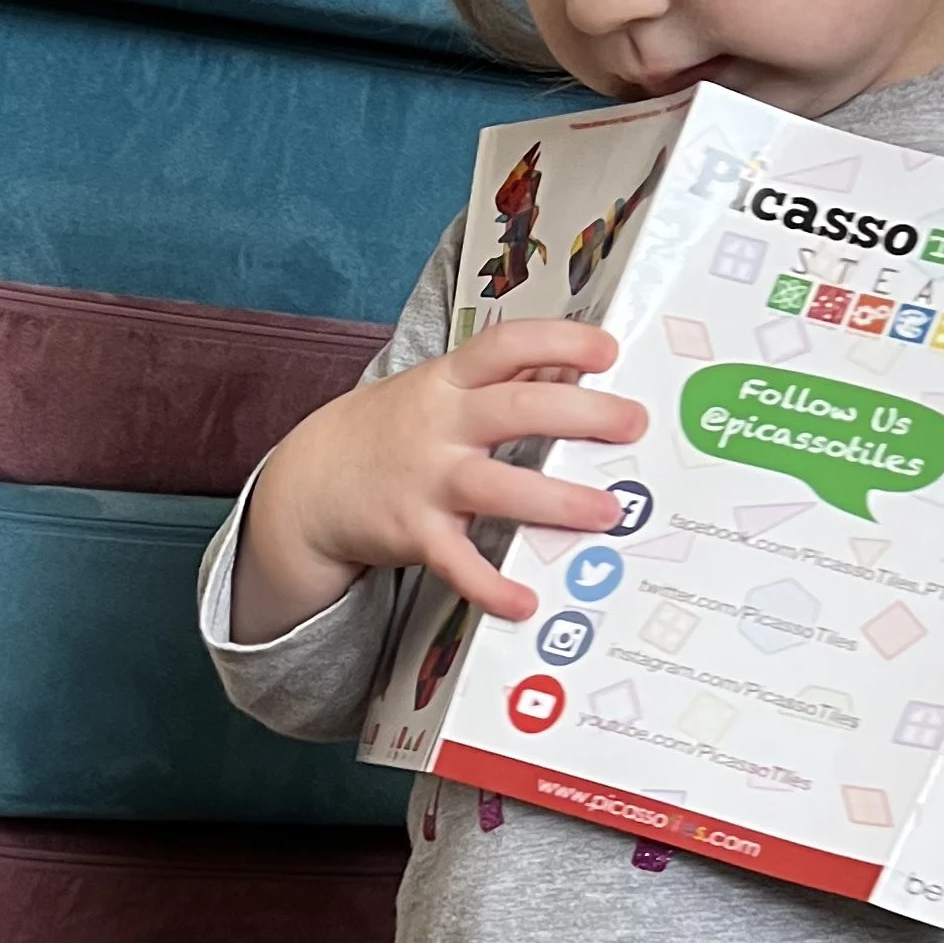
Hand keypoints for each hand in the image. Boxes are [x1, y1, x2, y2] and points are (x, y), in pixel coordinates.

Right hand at [233, 317, 647, 636]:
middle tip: (632, 423)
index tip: (608, 349)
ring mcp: (426, 481)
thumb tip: (577, 368)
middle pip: (517, 409)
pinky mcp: (414, 534)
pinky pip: (457, 563)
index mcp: (449, 381)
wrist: (311, 483)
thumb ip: (502, 382)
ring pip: (497, 487)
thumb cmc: (393, 432)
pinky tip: (525, 601)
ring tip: (608, 513)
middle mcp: (440, 425)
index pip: (507, 345)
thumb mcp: (439, 390)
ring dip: (558, 500)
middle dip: (582, 414)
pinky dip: (491, 586)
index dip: (560, 341)